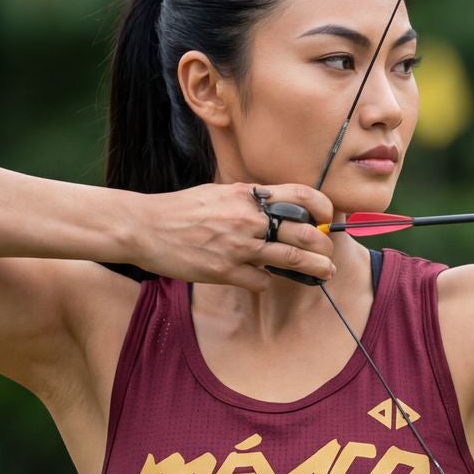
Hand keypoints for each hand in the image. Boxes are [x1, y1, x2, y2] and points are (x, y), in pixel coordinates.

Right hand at [127, 181, 335, 290]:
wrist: (145, 227)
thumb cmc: (182, 210)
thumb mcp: (219, 193)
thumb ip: (249, 200)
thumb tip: (276, 208)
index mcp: (249, 195)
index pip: (301, 195)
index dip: (323, 208)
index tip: (327, 218)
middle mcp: (248, 218)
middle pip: (304, 232)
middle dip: (324, 245)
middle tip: (328, 253)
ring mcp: (238, 246)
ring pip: (291, 259)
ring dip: (314, 268)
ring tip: (325, 273)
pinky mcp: (225, 271)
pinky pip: (262, 281)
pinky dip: (266, 281)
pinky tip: (261, 279)